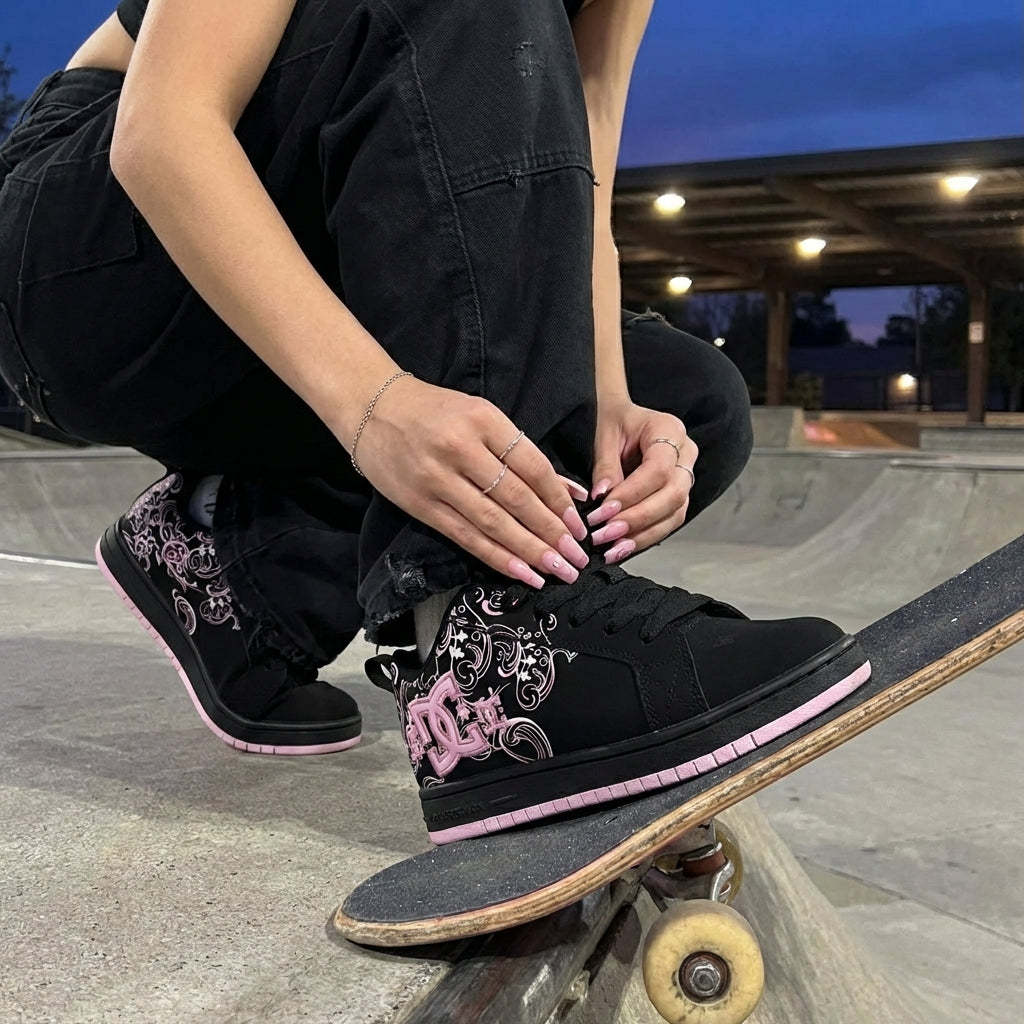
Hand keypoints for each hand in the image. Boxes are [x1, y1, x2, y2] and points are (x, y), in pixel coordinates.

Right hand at [343, 376, 590, 587]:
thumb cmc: (434, 411)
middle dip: (552, 533)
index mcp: (484, 420)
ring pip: (493, 523)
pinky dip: (497, 557)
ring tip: (558, 570)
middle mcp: (462, 449)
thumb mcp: (481, 417)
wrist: (372, 408)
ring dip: (530, 551)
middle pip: (517, 499)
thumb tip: (568, 492)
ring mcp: (438, 479)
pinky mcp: (421, 504)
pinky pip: (465, 536)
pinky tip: (521, 572)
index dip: (558, 500)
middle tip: (577, 559)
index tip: (578, 526)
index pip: (533, 466)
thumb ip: (521, 453)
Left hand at [586, 394, 697, 562]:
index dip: (632, 493)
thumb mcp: (604, 435)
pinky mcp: (678, 495)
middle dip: (637, 518)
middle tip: (605, 533)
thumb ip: (606, 466)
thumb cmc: (614, 420)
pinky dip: (645, 537)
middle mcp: (685, 453)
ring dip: (642, 535)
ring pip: (675, 513)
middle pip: (672, 495)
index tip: (604, 508)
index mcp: (669, 429)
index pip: (659, 469)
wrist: (622, 417)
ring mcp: (686, 476)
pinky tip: (621, 548)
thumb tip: (602, 498)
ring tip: (612, 548)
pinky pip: (669, 521)